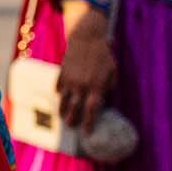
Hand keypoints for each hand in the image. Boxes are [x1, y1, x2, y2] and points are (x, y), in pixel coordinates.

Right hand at [56, 4, 115, 131]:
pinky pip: (59, 87)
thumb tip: (104, 102)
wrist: (87, 37)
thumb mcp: (112, 71)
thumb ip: (109, 87)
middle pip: (74, 109)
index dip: (89, 123)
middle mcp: (82, 85)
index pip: (92, 111)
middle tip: (71, 127)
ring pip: (63, 100)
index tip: (87, 133)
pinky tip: (61, 97)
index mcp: (97, 86)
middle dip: (72, 120)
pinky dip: (60, 93)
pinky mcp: (62, 73)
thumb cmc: (103, 55)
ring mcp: (70, 80)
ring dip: (62, 110)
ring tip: (62, 116)